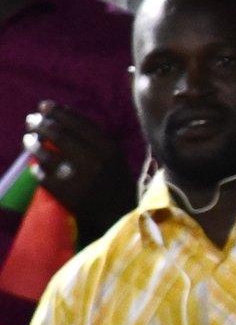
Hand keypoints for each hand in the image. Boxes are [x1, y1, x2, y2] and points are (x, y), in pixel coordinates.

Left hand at [25, 102, 126, 223]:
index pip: (79, 123)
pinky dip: (37, 168)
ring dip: (33, 144)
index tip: (44, 105)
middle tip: (31, 120)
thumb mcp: (116, 159)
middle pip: (59, 134)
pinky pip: (43, 175)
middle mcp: (94, 160)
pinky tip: (35, 165)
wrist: (119, 219)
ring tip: (28, 139)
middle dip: (40, 124)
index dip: (59, 112)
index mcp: (109, 149)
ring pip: (46, 153)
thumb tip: (64, 118)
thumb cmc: (117, 185)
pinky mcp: (64, 192)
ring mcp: (78, 177)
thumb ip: (97, 141)